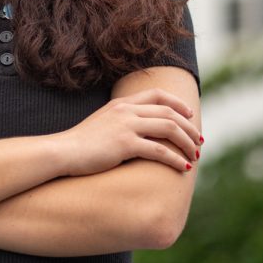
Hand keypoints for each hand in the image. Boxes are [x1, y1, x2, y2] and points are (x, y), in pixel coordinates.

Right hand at [59, 88, 202, 176]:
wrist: (62, 152)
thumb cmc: (81, 144)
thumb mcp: (103, 124)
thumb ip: (121, 121)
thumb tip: (138, 131)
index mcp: (122, 103)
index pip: (157, 95)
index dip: (178, 104)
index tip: (189, 115)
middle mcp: (126, 111)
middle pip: (169, 113)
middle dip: (189, 128)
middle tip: (199, 142)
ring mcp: (126, 126)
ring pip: (169, 129)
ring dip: (186, 143)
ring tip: (195, 155)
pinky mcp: (124, 144)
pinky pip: (159, 150)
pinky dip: (175, 159)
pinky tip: (183, 167)